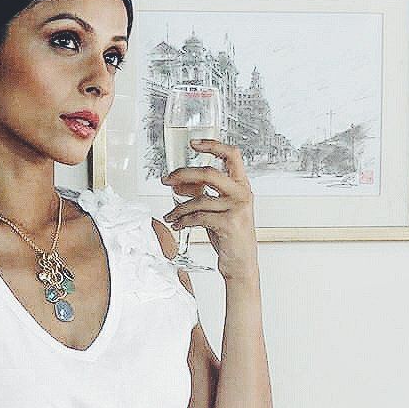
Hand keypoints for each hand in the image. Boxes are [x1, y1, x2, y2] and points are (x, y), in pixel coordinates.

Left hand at [161, 139, 258, 283]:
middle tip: (166, 180)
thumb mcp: (219, 210)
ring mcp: (237, 208)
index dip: (212, 145)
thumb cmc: (229, 237)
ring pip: (199, 199)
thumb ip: (204, 193)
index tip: (193, 143)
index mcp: (241, 186)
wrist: (241, 264)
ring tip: (170, 216)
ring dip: (179, 207)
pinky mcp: (229, 223)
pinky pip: (199, 217)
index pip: (232, 155)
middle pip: (209, 173)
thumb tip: (178, 182)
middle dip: (183, 175)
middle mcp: (242, 193)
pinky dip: (184, 220)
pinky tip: (178, 225)